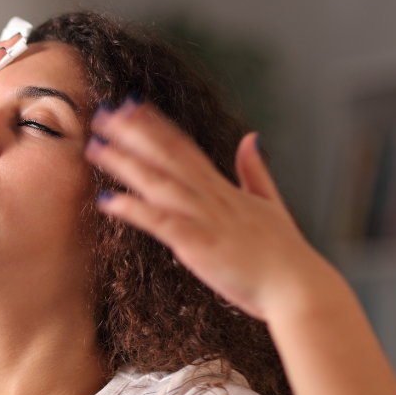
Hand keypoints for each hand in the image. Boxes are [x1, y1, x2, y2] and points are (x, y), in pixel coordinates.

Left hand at [84, 99, 341, 320]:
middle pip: (167, 156)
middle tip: (103, 114)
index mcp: (224, 189)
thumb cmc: (284, 255)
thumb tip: (251, 138)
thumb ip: (255, 172)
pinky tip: (108, 201)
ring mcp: (205, 219)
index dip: (157, 126)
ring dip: (125, 164)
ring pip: (159, 183)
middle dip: (133, 134)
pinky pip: (161, 223)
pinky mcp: (199, 245)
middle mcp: (212, 197)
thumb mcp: (272, 204)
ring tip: (95, 147)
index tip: (132, 107)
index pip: (184, 148)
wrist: (299, 287)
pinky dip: (135, 210)